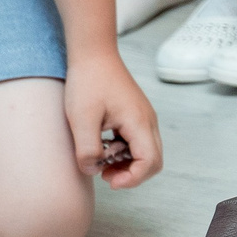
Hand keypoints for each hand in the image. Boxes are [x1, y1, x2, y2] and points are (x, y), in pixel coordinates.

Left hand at [64, 49, 160, 188]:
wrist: (94, 55)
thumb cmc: (88, 83)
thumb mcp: (82, 119)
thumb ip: (87, 150)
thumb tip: (93, 170)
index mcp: (139, 122)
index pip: (150, 161)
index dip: (133, 178)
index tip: (109, 180)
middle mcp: (148, 121)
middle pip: (154, 159)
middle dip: (132, 174)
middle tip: (105, 175)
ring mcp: (144, 117)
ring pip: (147, 151)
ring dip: (128, 163)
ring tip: (100, 160)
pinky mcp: (135, 115)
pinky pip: (138, 141)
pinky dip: (124, 151)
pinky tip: (103, 147)